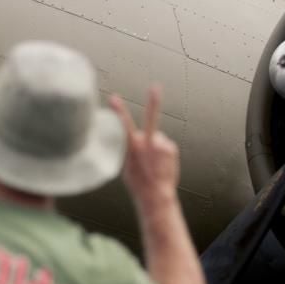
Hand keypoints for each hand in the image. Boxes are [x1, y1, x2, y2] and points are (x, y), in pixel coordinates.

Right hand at [110, 85, 180, 209]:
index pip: (123, 125)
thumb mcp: (126, 165)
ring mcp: (162, 144)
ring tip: (152, 162)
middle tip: (155, 87)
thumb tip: (138, 137)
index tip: (113, 97)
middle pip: (150, 120)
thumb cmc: (137, 182)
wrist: (156, 195)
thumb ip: (131, 148)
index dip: (118, 110)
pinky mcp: (171, 147)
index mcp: (132, 147)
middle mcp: (148, 143)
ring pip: (155, 137)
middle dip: (153, 101)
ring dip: (154, 145)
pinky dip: (162, 151)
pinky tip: (160, 163)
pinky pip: (164, 144)